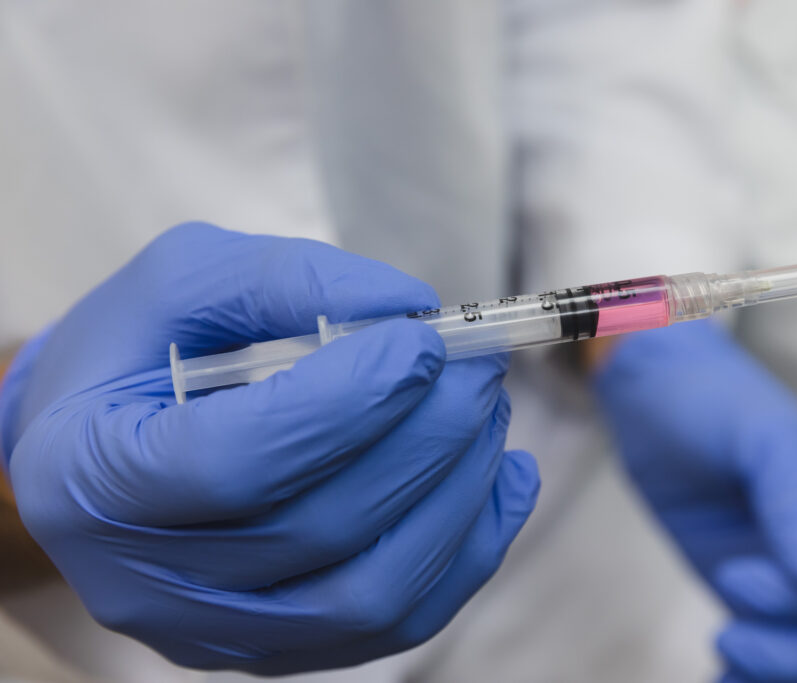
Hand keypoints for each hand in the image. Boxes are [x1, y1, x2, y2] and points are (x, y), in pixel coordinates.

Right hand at [0, 223, 538, 673]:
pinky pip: (396, 623)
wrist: (107, 439)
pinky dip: (470, 551)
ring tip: (486, 415)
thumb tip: (409, 308)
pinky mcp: (278, 646)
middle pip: (319, 531)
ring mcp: (215, 632)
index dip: (346, 405)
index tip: (424, 344)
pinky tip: (502, 479)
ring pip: (371, 593)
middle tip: (477, 370)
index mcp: (90, 476)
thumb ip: (290, 282)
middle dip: (424, 440)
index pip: (236, 463)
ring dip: (457, 496)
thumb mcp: (188, 279)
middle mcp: (144, 579)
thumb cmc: (142, 349)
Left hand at [592, 321, 796, 681]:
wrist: (655, 395)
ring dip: (778, 672)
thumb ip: (795, 499)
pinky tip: (720, 680)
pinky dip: (754, 675)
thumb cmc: (710, 400)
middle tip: (725, 639)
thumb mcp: (758, 436)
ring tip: (721, 666)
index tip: (734, 575)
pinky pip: (775, 648)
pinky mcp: (757, 588)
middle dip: (793, 654)